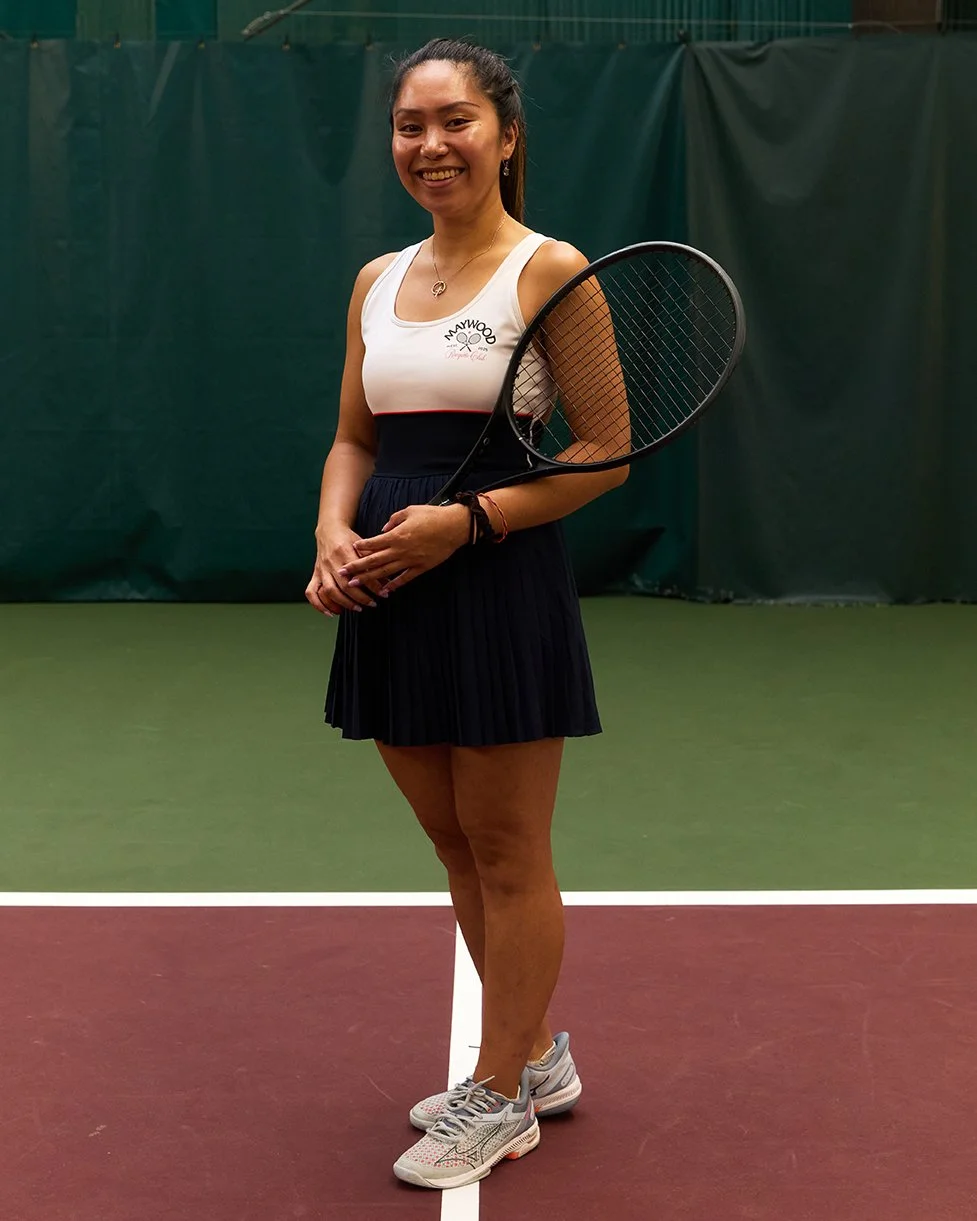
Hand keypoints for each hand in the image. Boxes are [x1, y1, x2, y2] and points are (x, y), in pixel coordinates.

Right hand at [305, 524, 384, 615]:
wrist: (329, 530)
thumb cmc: (349, 538)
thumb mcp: (362, 546)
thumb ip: (373, 562)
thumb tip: (387, 581)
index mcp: (345, 552)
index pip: (360, 574)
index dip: (374, 586)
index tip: (384, 593)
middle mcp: (331, 562)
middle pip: (345, 586)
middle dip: (360, 598)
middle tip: (372, 604)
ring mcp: (321, 569)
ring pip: (330, 591)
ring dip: (344, 603)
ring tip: (357, 608)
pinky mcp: (315, 574)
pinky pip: (311, 592)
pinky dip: (319, 605)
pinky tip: (331, 613)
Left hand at [338, 504, 470, 593]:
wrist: (455, 526)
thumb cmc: (432, 515)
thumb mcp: (410, 511)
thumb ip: (393, 520)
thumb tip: (383, 529)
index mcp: (396, 535)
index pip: (373, 543)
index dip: (360, 547)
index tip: (349, 550)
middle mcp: (401, 550)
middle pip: (374, 561)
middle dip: (356, 567)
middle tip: (342, 573)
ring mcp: (411, 560)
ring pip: (385, 572)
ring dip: (369, 579)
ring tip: (356, 584)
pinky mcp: (421, 567)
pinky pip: (405, 578)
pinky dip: (394, 585)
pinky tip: (385, 590)